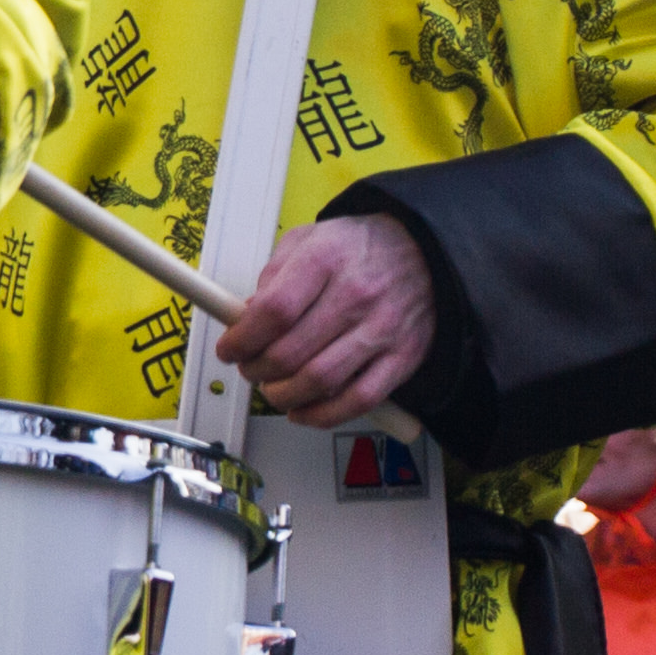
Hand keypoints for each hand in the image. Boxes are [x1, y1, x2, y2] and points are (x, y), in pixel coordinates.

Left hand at [220, 211, 434, 427]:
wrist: (427, 252)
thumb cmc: (359, 247)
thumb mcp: (308, 239)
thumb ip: (273, 276)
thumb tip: (245, 318)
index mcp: (325, 260)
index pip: (273, 311)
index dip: (241, 339)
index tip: (228, 349)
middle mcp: (356, 295)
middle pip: (291, 352)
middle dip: (256, 370)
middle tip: (249, 369)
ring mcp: (382, 329)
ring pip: (320, 380)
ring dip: (283, 395)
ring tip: (272, 388)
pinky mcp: (403, 358)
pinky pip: (359, 399)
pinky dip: (324, 414)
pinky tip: (303, 411)